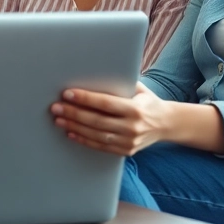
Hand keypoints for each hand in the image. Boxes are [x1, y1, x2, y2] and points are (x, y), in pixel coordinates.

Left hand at [50, 82, 170, 155]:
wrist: (167, 124)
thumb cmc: (147, 101)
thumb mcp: (138, 89)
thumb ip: (119, 83)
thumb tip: (91, 72)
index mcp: (136, 109)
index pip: (105, 103)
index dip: (85, 98)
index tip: (67, 94)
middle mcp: (133, 127)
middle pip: (97, 120)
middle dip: (73, 113)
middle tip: (55, 107)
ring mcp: (129, 141)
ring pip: (96, 135)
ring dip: (74, 127)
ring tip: (59, 119)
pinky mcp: (126, 151)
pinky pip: (101, 146)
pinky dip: (84, 140)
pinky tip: (71, 132)